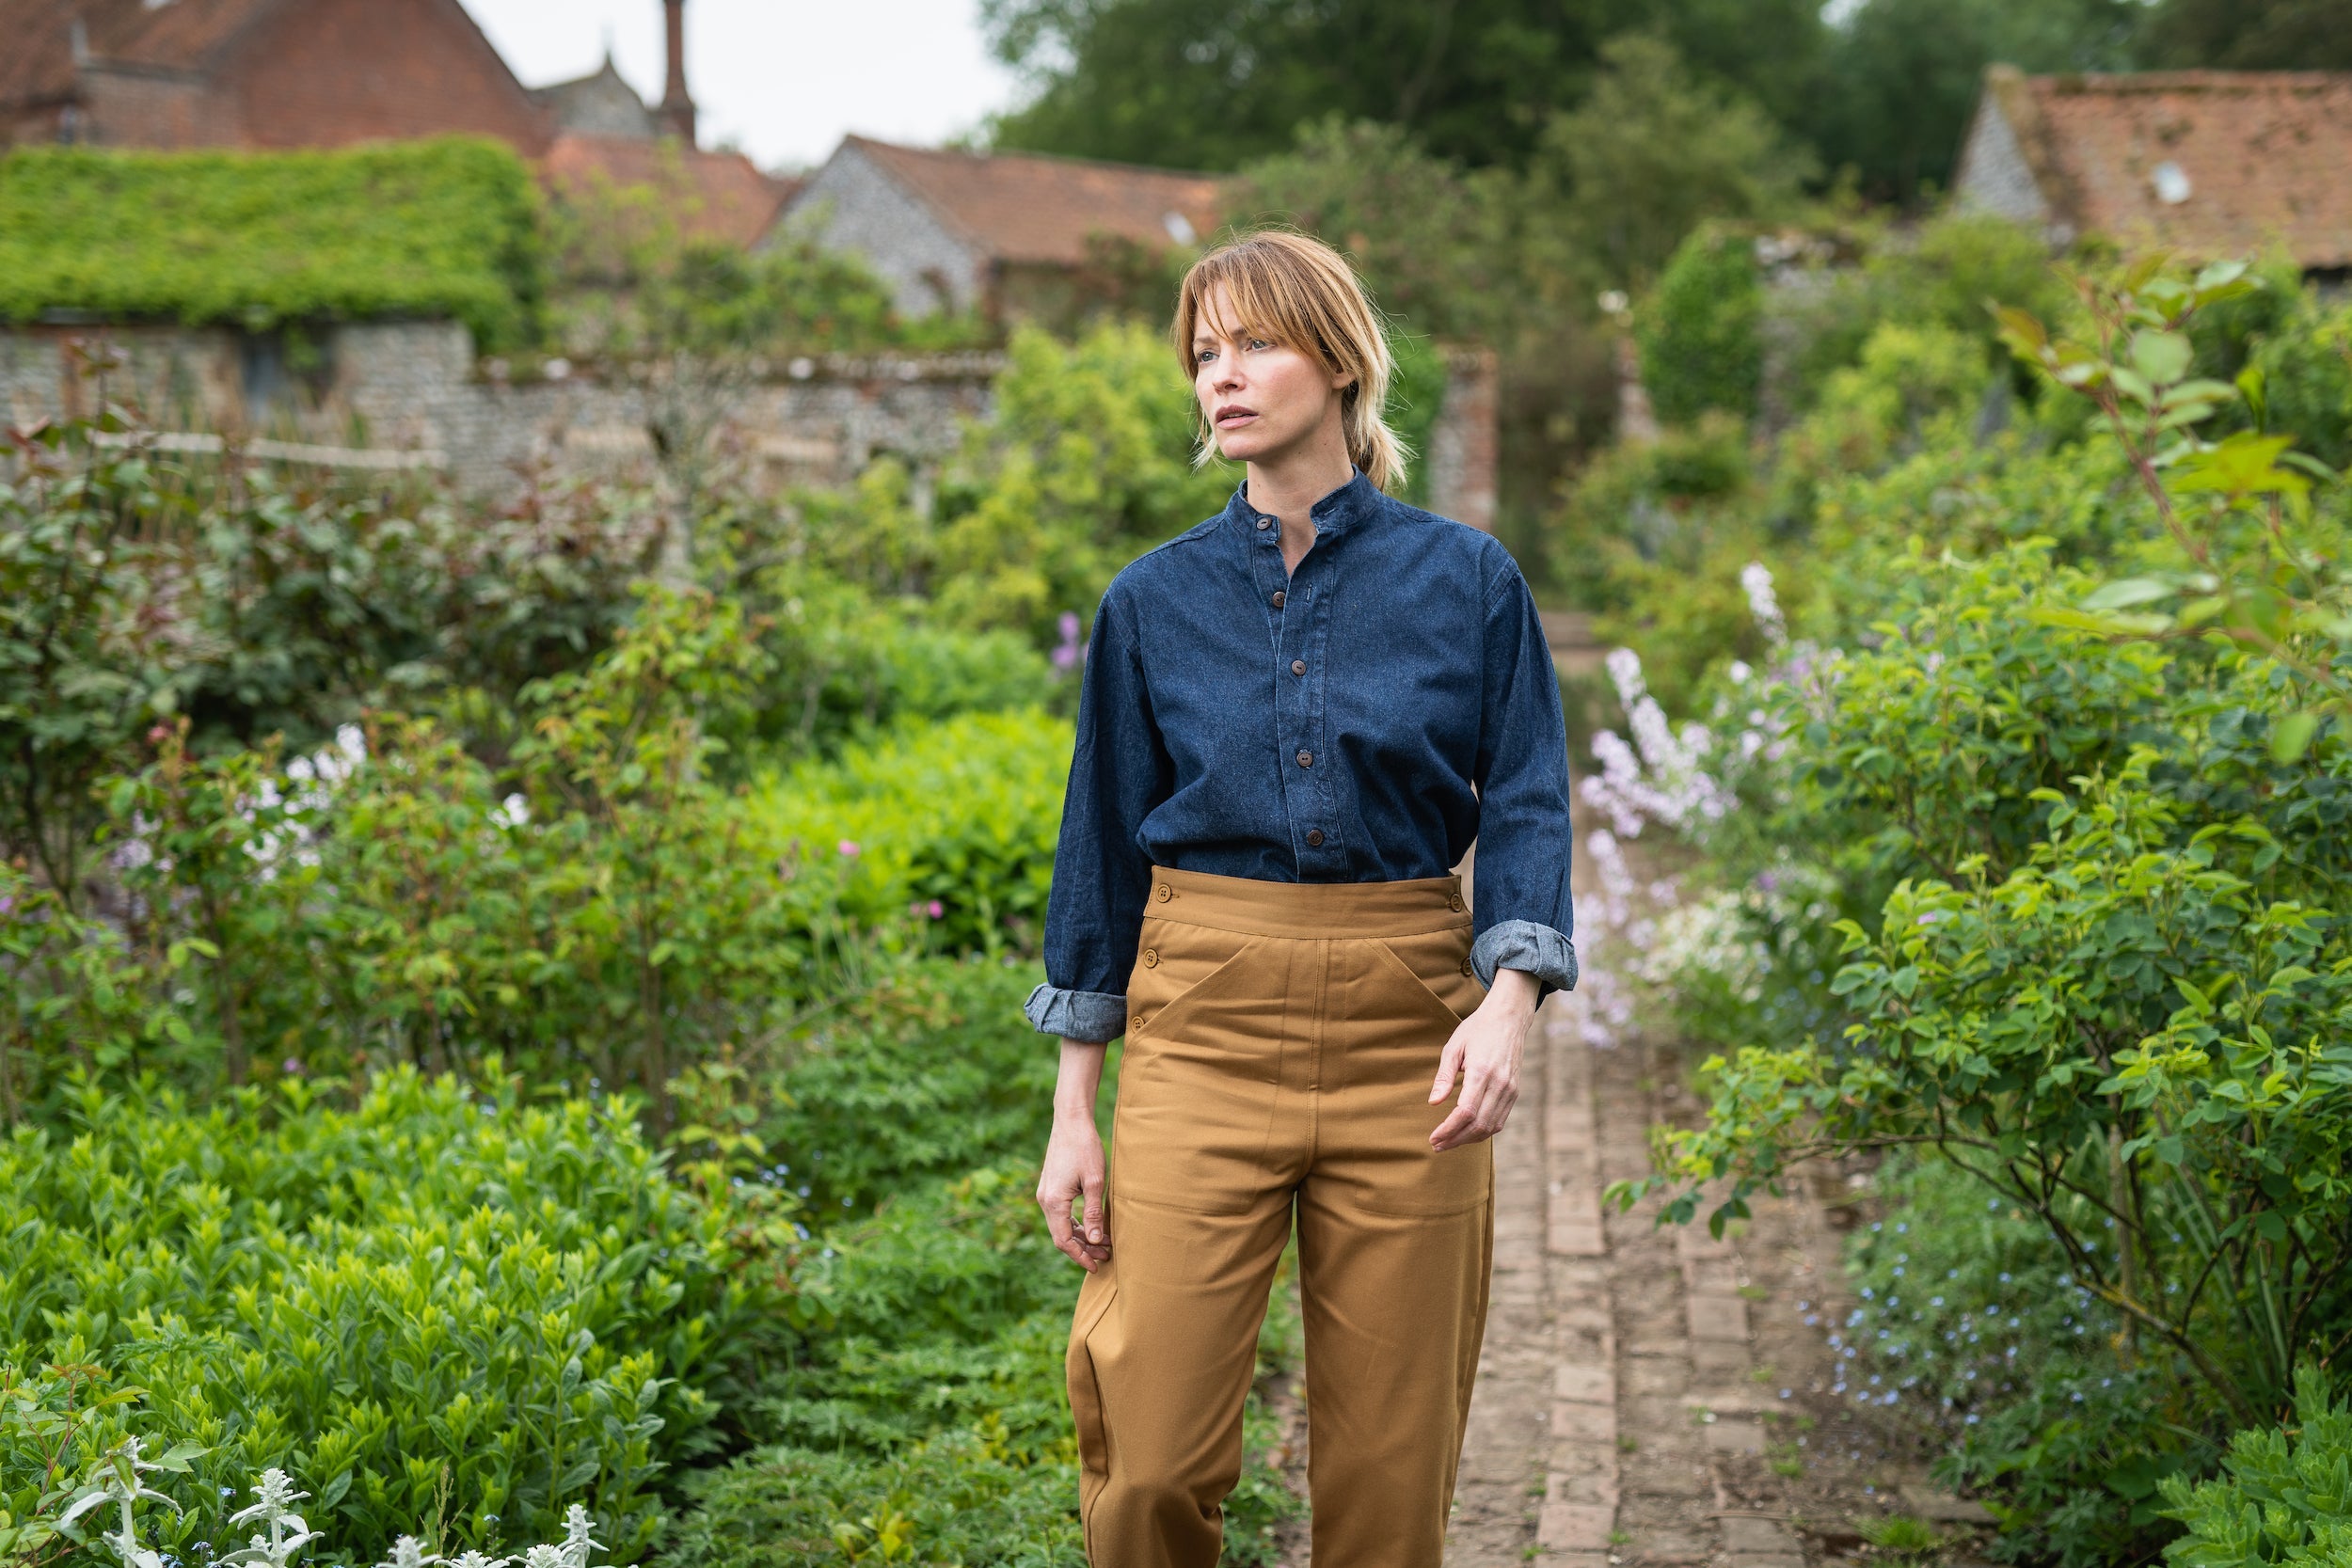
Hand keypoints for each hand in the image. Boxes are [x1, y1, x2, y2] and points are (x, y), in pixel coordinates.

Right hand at [1039, 1039, 1110, 1269]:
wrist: (1071, 1121)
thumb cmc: (1085, 1148)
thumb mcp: (1095, 1181)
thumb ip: (1094, 1213)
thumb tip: (1097, 1241)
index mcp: (1053, 1202)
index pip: (1063, 1241)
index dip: (1080, 1257)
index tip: (1097, 1266)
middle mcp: (1045, 1200)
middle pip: (1061, 1236)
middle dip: (1083, 1249)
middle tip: (1106, 1256)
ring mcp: (1046, 1193)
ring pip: (1060, 1225)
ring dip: (1080, 1237)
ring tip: (1103, 1244)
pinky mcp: (1051, 1187)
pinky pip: (1060, 1214)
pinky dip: (1075, 1224)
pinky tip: (1092, 1226)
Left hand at [1428, 967, 1538, 1151]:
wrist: (1508, 1018)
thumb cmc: (1476, 1030)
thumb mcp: (1453, 1047)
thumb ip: (1444, 1077)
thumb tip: (1434, 1103)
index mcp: (1481, 1072)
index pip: (1465, 1112)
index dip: (1448, 1130)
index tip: (1433, 1137)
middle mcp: (1499, 1084)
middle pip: (1478, 1124)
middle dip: (1455, 1139)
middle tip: (1437, 1145)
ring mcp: (1510, 1090)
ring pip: (1491, 1127)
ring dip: (1468, 1139)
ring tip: (1449, 1142)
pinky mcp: (1515, 1092)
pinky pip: (1500, 1120)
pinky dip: (1483, 1131)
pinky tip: (1467, 1132)